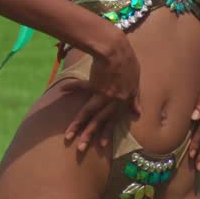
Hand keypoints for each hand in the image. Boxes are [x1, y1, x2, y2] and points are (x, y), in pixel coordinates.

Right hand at [64, 31, 140, 152]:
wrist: (116, 49)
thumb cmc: (128, 62)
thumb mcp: (136, 81)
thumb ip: (136, 98)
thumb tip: (137, 113)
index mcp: (124, 100)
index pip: (114, 120)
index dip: (107, 133)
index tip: (102, 146)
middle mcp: (114, 100)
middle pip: (100, 121)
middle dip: (90, 136)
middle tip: (81, 149)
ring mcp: (103, 93)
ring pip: (89, 112)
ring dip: (78, 125)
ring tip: (68, 136)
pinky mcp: (93, 83)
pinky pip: (81, 87)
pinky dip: (72, 88)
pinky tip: (62, 91)